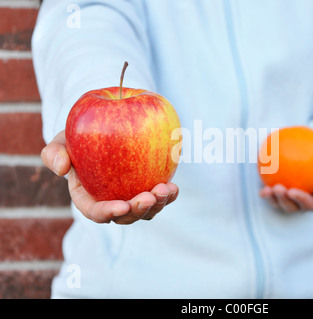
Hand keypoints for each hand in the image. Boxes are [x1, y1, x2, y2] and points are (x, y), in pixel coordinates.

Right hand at [41, 130, 178, 223]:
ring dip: (157, 205)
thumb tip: (62, 169)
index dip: (108, 212)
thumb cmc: (78, 137)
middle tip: (149, 197)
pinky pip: (161, 197)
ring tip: (166, 190)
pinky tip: (174, 187)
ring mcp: (132, 197)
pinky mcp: (149, 188)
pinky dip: (169, 196)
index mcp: (87, 198)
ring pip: (146, 211)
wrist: (104, 128)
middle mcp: (111, 202)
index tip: (122, 205)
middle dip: (138, 211)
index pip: (96, 212)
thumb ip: (54, 153)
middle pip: (125, 216)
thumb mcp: (61, 141)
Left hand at [259, 157, 312, 212]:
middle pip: (293, 207)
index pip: (311, 205)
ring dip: (273, 199)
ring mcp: (291, 202)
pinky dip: (266, 194)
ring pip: (281, 204)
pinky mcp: (281, 196)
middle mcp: (304, 205)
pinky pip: (272, 197)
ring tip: (267, 190)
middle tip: (278, 188)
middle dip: (284, 201)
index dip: (301, 200)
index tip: (293, 191)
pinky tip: (261, 187)